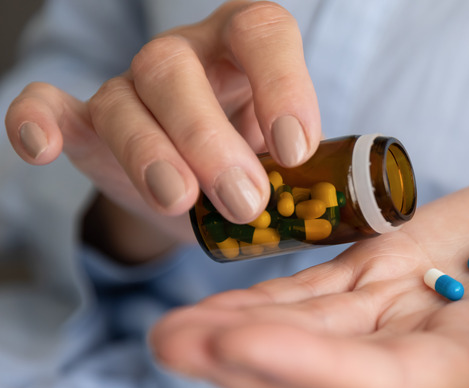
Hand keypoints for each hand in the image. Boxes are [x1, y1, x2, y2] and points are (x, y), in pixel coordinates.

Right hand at [5, 1, 319, 258]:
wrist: (210, 191)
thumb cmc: (262, 167)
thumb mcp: (296, 164)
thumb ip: (323, 173)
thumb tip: (371, 214)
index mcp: (248, 49)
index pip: (263, 32)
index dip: (280, 84)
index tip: (296, 149)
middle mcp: (188, 57)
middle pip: (178, 70)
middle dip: (210, 138)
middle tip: (245, 200)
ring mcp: (133, 86)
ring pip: (126, 97)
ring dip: (152, 153)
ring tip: (183, 202)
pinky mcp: (88, 123)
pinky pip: (49, 104)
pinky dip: (37, 119)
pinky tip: (40, 145)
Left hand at [150, 166, 468, 387]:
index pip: (388, 380)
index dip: (313, 364)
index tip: (236, 341)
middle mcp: (434, 350)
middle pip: (328, 370)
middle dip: (250, 359)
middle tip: (170, 341)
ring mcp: (408, 311)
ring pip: (314, 333)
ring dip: (243, 330)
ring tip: (172, 326)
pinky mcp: (396, 272)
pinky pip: (325, 293)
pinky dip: (273, 296)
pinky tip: (222, 298)